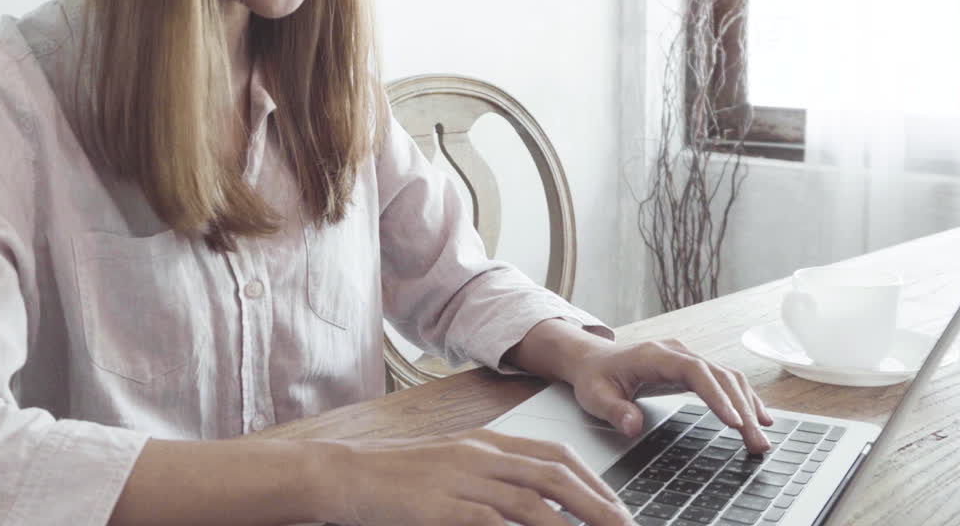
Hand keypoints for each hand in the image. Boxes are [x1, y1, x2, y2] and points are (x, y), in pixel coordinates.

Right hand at [314, 429, 634, 525]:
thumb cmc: (391, 475)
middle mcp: (478, 456)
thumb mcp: (446, 464)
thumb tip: (531, 501)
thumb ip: (487, 474)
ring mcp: (461, 481)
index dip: (592, 481)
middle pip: (554, 477)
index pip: (552, 454)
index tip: (618, 507)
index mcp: (482, 442)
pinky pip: (494, 525)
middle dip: (598, 506)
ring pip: (533, 504)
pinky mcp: (442, 509)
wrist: (341, 474)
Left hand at [570, 338, 773, 452]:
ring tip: (761, 439)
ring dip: (748, 406)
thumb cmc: (595, 377)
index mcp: (655, 355)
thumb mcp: (594, 396)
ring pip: (728, 378)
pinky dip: (743, 399)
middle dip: (743, 409)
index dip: (717, 396)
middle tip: (757, 443)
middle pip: (720, 376)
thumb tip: (632, 426)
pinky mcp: (693, 369)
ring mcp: (687, 359)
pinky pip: (724, 381)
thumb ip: (613, 410)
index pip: (696, 372)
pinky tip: (758, 418)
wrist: (592, 359)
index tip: (734, 422)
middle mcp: (677, 353)